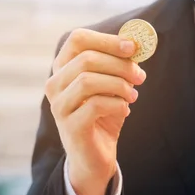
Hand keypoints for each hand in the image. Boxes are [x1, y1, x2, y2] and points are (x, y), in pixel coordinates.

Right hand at [45, 28, 146, 194]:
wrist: (95, 156)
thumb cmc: (104, 114)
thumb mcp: (113, 85)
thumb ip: (120, 64)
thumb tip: (136, 44)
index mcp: (63, 67)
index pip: (78, 39)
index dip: (108, 40)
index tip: (133, 48)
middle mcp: (54, 84)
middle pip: (87, 59)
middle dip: (120, 65)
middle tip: (140, 76)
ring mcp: (59, 106)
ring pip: (88, 81)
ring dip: (119, 85)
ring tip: (133, 95)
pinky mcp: (70, 126)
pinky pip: (95, 105)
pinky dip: (117, 104)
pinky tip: (125, 111)